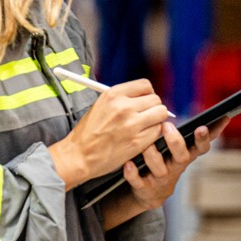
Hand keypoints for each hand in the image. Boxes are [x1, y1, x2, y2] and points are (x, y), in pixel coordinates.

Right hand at [48, 79, 175, 187]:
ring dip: (157, 120)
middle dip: (154, 107)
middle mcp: (124, 107)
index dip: (148, 93)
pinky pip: (158, 131)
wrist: (79, 155)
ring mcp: (132, 124)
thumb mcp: (101, 105)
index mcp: (113, 95)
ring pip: (161, 114)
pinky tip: (143, 136)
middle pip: (156, 100)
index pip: (145, 85)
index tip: (146, 100)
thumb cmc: (88, 132)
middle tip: (147, 115)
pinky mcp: (137, 141)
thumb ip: (122, 99)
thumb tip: (143, 96)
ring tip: (146, 125)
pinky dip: (154, 134)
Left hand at [120, 122, 211, 210]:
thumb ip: (185, 134)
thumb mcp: (177, 150)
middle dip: (176, 142)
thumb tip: (196, 111)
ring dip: (152, 154)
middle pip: (182, 156)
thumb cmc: (164, 161)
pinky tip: (129, 164)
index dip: (204, 138)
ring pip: (159, 168)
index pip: (201, 147)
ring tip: (145, 143)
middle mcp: (176, 168)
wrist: (149, 192)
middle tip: (167, 127)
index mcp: (186, 156)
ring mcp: (161, 179)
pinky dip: (133, 173)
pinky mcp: (145, 188)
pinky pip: (138, 181)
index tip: (202, 127)